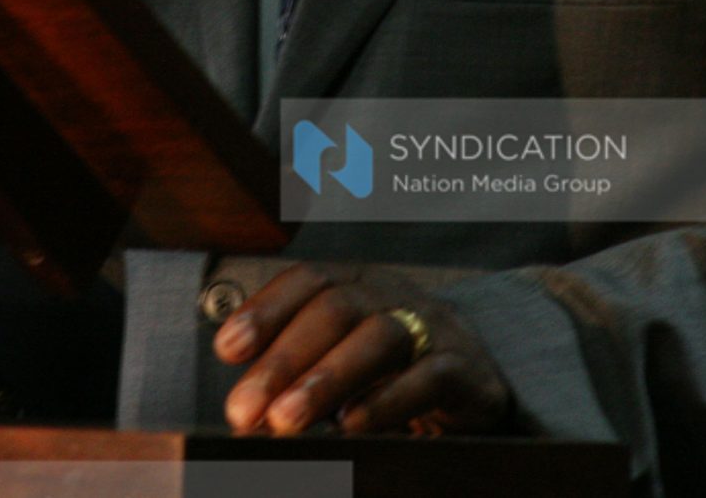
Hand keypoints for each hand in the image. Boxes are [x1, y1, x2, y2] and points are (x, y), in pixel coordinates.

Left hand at [216, 264, 510, 437]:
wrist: (478, 379)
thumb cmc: (393, 371)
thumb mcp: (344, 356)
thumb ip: (298, 368)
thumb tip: (244, 406)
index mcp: (359, 283)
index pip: (309, 279)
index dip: (266, 309)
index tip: (228, 349)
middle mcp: (393, 296)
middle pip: (336, 309)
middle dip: (283, 359)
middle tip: (244, 409)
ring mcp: (432, 328)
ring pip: (379, 337)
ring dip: (325, 379)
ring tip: (285, 421)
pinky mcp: (464, 370)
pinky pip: (427, 377)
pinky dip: (385, 401)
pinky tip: (350, 426)